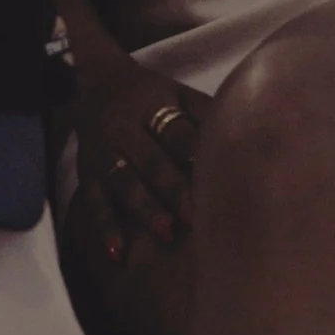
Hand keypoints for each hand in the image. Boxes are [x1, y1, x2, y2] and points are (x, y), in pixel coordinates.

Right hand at [72, 55, 208, 263]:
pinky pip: (94, 202)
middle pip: (151, 160)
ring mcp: (103, 153)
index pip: (175, 131)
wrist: (96, 82)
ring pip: (124, 183)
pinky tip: (117, 252)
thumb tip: (249, 132)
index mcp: (152, 104)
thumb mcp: (178, 92)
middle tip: (197, 218)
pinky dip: (105, 228)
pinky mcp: (86, 173)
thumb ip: (206, 112)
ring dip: (144, 209)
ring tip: (165, 234)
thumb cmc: (151, 94)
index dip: (195, 153)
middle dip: (173, 190)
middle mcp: (124, 128)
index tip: (216, 176)